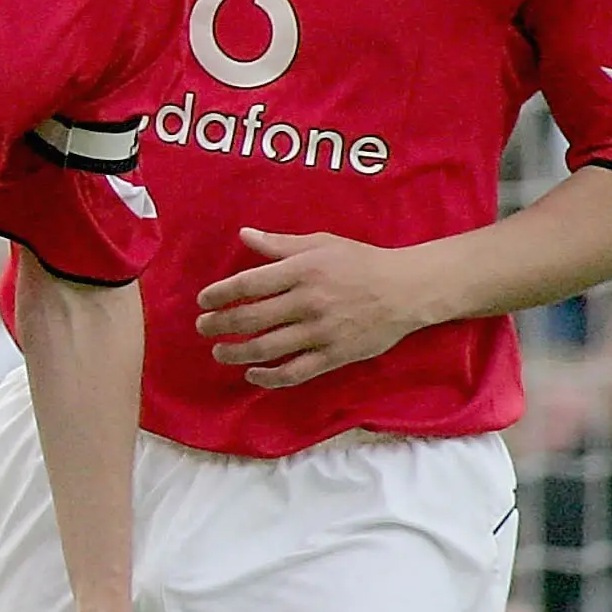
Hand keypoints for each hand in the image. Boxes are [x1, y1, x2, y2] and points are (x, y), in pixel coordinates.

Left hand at [196, 228, 422, 387]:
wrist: (409, 289)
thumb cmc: (362, 262)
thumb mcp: (322, 244)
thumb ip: (280, 245)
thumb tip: (244, 234)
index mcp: (304, 270)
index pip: (249, 284)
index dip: (220, 294)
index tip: (204, 300)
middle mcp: (309, 301)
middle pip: (251, 319)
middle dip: (218, 325)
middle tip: (203, 327)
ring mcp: (322, 331)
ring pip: (266, 349)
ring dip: (235, 352)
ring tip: (219, 351)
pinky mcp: (335, 355)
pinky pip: (294, 373)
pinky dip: (268, 377)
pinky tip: (252, 374)